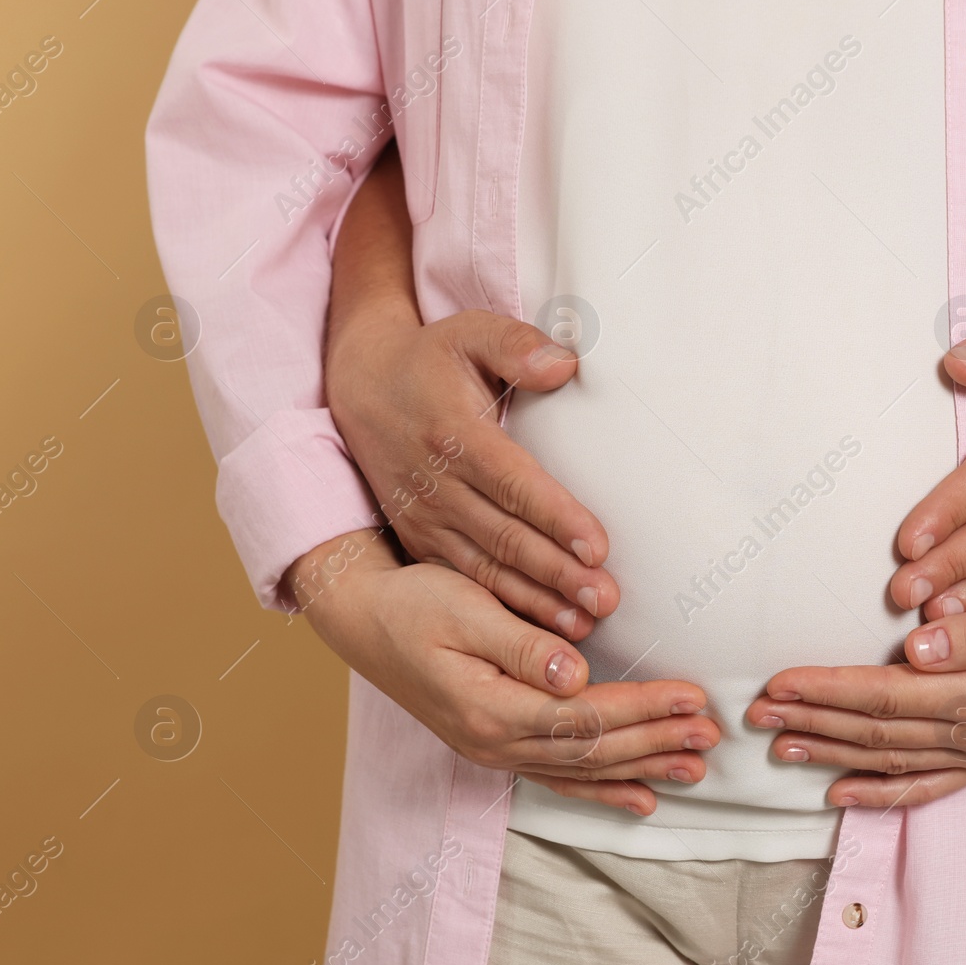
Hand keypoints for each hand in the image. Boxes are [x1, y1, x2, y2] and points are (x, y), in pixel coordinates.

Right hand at [293, 529, 718, 814]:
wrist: (364, 621)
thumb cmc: (414, 604)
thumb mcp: (465, 609)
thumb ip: (522, 646)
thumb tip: (575, 672)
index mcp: (493, 708)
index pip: (587, 717)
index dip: (644, 709)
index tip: (692, 697)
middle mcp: (496, 742)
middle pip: (593, 749)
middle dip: (657, 741)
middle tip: (711, 734)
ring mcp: (495, 751)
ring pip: (583, 769)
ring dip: (643, 768)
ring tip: (696, 768)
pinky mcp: (497, 746)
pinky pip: (559, 777)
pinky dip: (604, 790)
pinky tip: (643, 799)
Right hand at [325, 144, 616, 639]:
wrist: (359, 384)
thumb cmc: (431, 358)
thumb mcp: (468, 333)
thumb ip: (516, 345)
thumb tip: (564, 364)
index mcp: (454, 435)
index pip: (514, 483)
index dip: (557, 516)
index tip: (599, 546)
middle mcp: (436, 484)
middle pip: (506, 536)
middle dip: (558, 572)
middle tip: (605, 599)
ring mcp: (425, 517)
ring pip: (486, 569)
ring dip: (535, 601)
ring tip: (583, 627)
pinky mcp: (419, 539)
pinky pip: (465, 581)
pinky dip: (503, 608)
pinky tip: (539, 631)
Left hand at [744, 579, 965, 807]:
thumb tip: (915, 646)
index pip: (882, 694)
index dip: (825, 691)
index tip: (778, 683)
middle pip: (874, 731)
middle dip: (810, 723)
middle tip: (755, 714)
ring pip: (889, 759)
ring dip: (830, 755)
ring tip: (778, 747)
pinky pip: (926, 786)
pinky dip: (880, 792)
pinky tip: (841, 793)